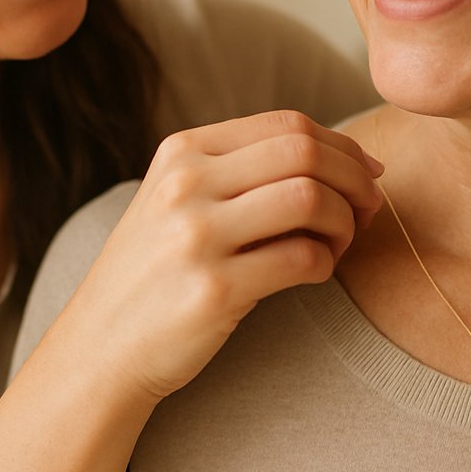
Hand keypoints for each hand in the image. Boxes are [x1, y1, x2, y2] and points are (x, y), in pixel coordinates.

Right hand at [54, 110, 382, 402]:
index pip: (287, 124)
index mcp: (182, 151)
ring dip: (345, 222)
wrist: (101, 347)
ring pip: (310, 199)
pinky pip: (302, 259)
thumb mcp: (178, 198)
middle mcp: (185, 184)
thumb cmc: (158, 271)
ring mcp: (197, 237)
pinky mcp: (215, 291)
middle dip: (354, 178)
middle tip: (369, 208)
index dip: (342, 145)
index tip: (367, 172)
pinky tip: (315, 272)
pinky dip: (326, 263)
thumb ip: (241, 168)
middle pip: (305, 153)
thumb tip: (342, 154)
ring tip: (340, 243)